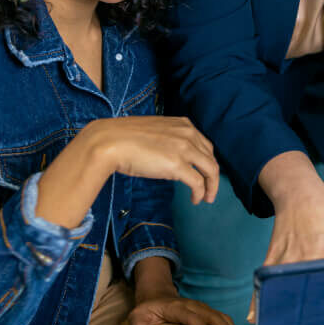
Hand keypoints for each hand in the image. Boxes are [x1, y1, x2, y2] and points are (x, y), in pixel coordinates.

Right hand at [84, 115, 218, 204]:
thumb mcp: (155, 132)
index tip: (205, 172)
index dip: (207, 161)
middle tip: (210, 189)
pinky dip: (200, 193)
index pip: (205, 145)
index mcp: (183, 124)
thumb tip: (172, 156)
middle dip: (213, 176)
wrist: (110, 141)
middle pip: (211, 158)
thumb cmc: (125, 138)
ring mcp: (184, 149)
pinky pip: (198, 182)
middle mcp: (188, 134)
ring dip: (211, 186)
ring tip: (206, 198)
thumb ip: (169, 140)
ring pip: (210, 170)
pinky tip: (195, 200)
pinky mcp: (177, 165)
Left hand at [129, 296, 236, 324]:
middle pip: (210, 315)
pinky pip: (220, 316)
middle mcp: (191, 305)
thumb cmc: (148, 309)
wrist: (156, 294)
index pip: (190, 316)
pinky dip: (228, 324)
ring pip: (218, 315)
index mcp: (175, 307)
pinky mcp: (204, 309)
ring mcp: (199, 306)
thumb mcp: (137, 317)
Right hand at [247, 151, 323, 321]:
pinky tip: (255, 312)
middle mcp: (304, 255)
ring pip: (280, 287)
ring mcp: (285, 255)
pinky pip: (264, 279)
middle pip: (302, 289)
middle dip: (304, 310)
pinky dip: (258, 295)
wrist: (298, 192)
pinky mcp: (271, 254)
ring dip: (279, 308)